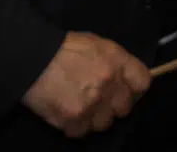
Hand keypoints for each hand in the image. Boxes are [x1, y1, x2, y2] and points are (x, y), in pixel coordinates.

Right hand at [22, 32, 149, 138]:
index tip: (125, 91)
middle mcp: (109, 83)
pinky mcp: (74, 120)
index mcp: (117, 61)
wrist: (32, 59)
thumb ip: (116, 62)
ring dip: (94, 118)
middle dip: (113, 105)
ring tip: (80, 105)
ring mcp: (92, 104)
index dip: (134, 89)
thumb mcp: (97, 45)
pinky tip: (66, 111)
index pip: (143, 82)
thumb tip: (126, 78)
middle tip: (98, 100)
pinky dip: (74, 126)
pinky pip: (82, 132)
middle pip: (125, 108)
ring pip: (104, 124)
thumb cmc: (64, 48)